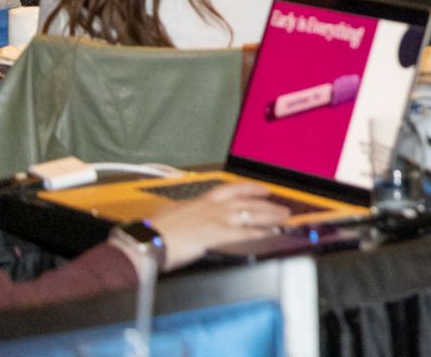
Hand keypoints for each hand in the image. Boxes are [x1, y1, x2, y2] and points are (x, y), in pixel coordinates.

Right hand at [149, 182, 293, 269]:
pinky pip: (247, 233)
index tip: (262, 189)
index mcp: (201, 201)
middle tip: (282, 206)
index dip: (250, 189)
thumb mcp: (169, 214)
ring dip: (270, 216)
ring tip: (283, 218)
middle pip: (247, 201)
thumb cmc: (152, 231)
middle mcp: (214, 207)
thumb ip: (181, 212)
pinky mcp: (220, 235)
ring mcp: (218, 219)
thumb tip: (179, 215)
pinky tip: (271, 234)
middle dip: (267, 204)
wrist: (147, 242)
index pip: (231, 190)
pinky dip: (261, 233)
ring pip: (252, 214)